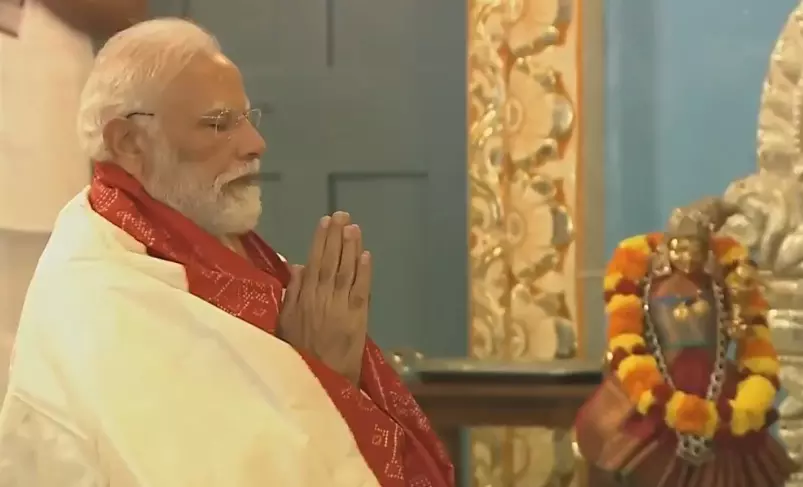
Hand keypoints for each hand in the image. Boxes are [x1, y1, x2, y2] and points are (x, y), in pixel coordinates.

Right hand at [278, 211, 371, 385]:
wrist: (318, 382)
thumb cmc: (298, 354)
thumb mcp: (284, 322)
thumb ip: (292, 293)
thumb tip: (297, 265)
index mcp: (303, 299)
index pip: (313, 262)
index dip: (320, 240)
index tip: (325, 221)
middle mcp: (322, 298)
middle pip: (331, 261)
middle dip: (337, 237)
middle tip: (343, 214)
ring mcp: (340, 307)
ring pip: (346, 271)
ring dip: (351, 248)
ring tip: (354, 227)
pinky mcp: (357, 319)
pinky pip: (360, 290)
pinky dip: (364, 272)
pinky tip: (367, 255)